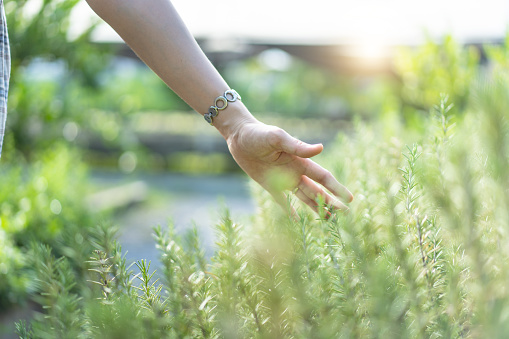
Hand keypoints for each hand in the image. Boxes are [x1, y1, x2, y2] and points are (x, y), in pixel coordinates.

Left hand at [226, 120, 352, 215]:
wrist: (240, 136)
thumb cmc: (259, 133)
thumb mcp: (278, 137)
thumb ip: (297, 146)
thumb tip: (321, 148)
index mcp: (300, 161)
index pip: (323, 178)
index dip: (336, 188)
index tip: (349, 198)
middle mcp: (295, 172)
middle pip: (317, 190)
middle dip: (331, 202)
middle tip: (346, 215)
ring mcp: (282, 179)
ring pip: (304, 197)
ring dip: (316, 207)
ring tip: (329, 219)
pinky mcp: (269, 185)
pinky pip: (282, 201)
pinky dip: (290, 212)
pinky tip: (298, 222)